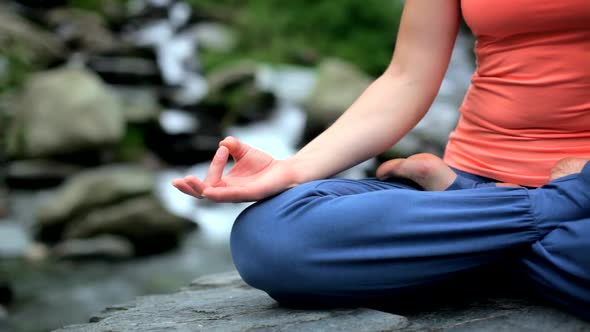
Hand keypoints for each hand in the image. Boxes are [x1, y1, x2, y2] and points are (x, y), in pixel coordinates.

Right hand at [172, 137, 298, 202]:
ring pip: (215, 197)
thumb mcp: (244, 152)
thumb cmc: (265, 165)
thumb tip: (223, 143)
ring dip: (200, 190)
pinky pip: (233, 196)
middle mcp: (230, 192)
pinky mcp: (251, 195)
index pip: (210, 179)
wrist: (286, 172)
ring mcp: (239, 195)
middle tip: (176, 182)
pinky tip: (209, 192)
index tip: (223, 150)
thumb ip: (233, 146)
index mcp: (226, 184)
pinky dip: (220, 194)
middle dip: (189, 189)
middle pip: (204, 194)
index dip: (213, 164)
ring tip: (188, 182)